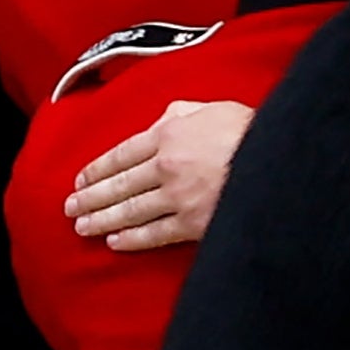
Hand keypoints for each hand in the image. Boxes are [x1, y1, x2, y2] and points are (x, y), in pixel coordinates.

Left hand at [64, 99, 253, 251]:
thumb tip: (165, 119)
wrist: (279, 162)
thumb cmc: (251, 131)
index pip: (122, 153)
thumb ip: (185, 113)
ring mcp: (177, 197)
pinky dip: (132, 239)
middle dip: (91, 197)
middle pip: (119, 184)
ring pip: (130, 211)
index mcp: (169, 133)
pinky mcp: (192, 223)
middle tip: (70, 207)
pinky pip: (154, 234)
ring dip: (102, 220)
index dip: (99, 168)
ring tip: (83, 227)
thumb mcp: (215, 108)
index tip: (81, 179)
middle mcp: (166, 165)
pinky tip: (115, 241)